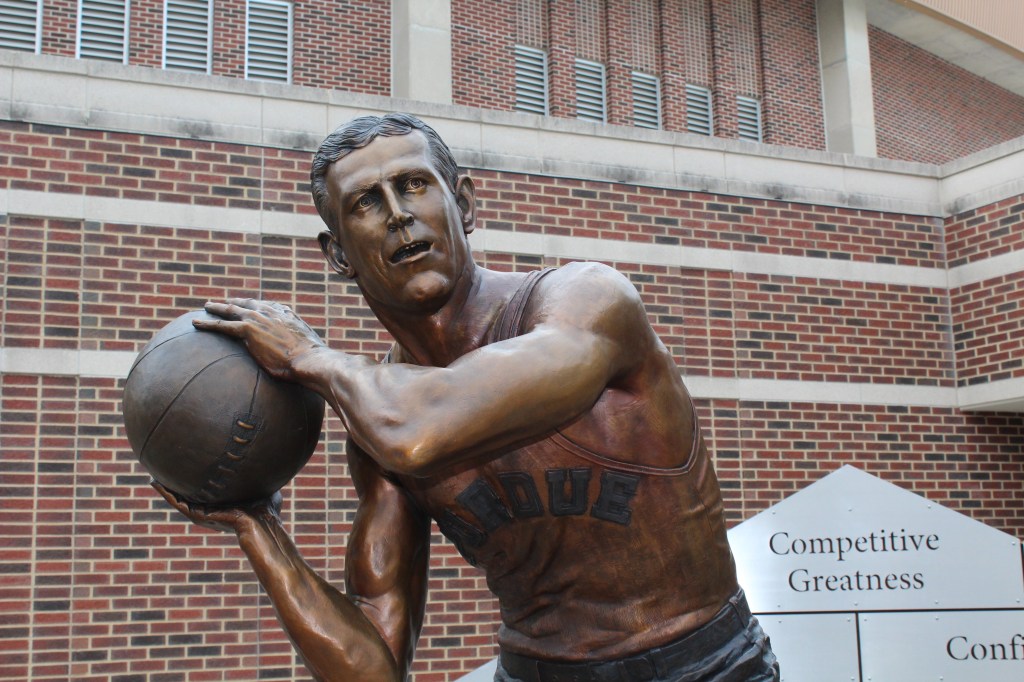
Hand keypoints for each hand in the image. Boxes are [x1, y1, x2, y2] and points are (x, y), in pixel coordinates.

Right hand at [152, 481, 282, 534]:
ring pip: (179, 500)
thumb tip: (268, 459)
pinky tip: (157, 484)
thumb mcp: (260, 486)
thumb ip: (260, 475)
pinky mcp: (199, 515)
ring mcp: (203, 513)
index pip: (203, 491)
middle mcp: (209, 509)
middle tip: (161, 473)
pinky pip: (179, 503)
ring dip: (166, 490)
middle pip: (187, 495)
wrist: (263, 523)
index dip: (193, 480)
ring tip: (153, 478)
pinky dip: (167, 494)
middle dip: (175, 485)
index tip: (184, 468)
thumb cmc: (266, 509)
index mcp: (221, 503)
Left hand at [193, 298, 326, 381]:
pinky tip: (195, 323)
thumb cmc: (312, 361)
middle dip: (234, 302)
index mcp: (286, 314)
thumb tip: (298, 357)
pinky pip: (222, 325)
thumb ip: (296, 346)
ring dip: (217, 308)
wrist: (310, 360)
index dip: (254, 305)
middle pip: (247, 303)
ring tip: (206, 307)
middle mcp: (271, 312)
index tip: (248, 305)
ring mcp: (258, 319)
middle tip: (223, 302)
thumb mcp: (306, 348)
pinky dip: (207, 323)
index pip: (266, 305)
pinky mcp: (248, 329)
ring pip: (231, 310)